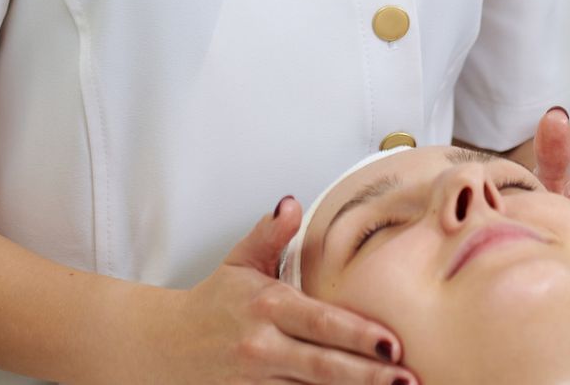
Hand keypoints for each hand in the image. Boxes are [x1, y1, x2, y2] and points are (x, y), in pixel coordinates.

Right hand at [162, 195, 423, 383]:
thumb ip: (270, 234)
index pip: (320, 322)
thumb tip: (291, 203)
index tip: (393, 342)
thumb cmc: (212, 305)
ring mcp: (257, 381)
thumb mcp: (239, 262)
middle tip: (408, 380)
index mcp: (267, 306)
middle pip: (324, 366)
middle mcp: (263, 346)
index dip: (357, 334)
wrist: (162, 348)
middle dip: (368, 375)